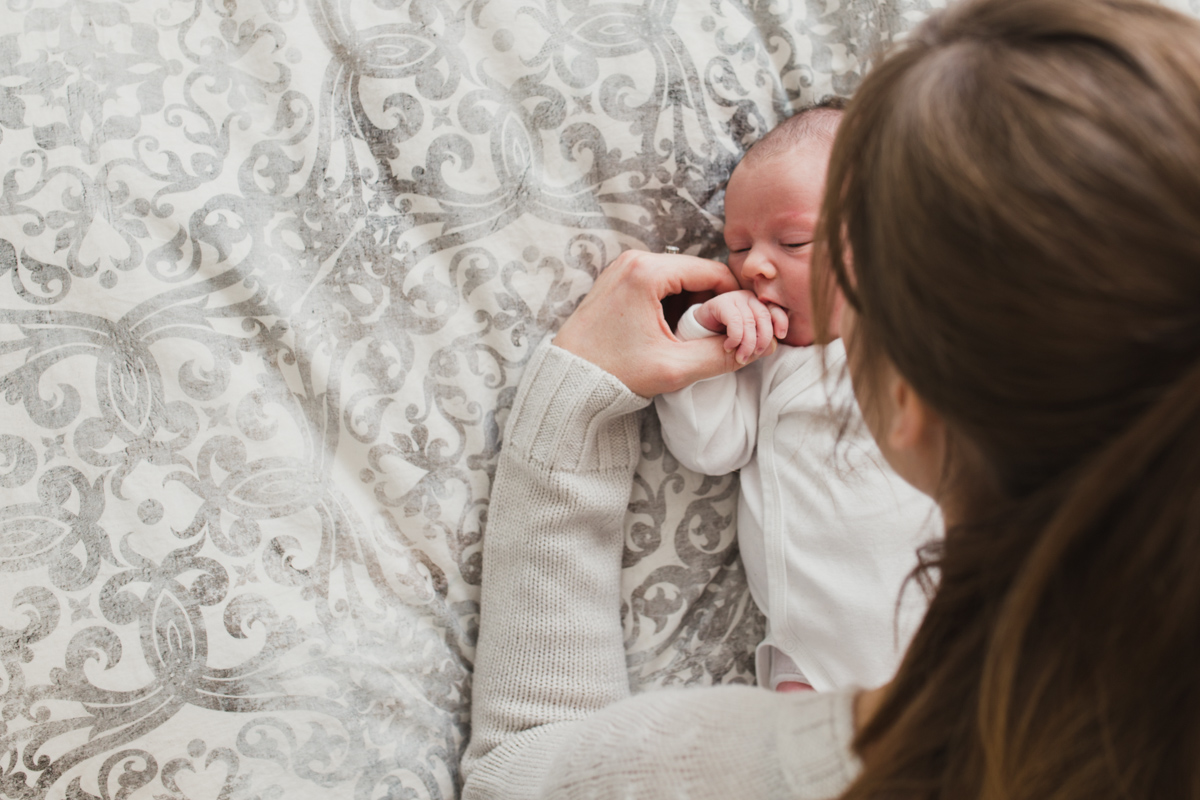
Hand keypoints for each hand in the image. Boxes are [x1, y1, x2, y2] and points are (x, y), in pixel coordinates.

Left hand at [553, 250, 766, 396]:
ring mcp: (623, 268)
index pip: (712, 271)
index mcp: (648, 271)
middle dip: (713, 303)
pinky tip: (672, 333)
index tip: (746, 323)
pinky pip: (659, 285)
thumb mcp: (674, 368)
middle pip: (696, 273)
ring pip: (679, 280)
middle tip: (719, 336)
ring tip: (694, 338)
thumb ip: (721, 355)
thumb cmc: (613, 372)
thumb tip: (757, 349)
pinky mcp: (617, 281)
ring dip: (694, 305)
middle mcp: (635, 259)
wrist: (566, 380)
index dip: (736, 297)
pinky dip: (673, 305)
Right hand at [694, 290, 788, 364]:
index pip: (776, 310)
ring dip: (747, 344)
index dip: (781, 322)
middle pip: (764, 317)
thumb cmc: (727, 339)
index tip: (780, 336)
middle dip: (762, 340)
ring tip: (740, 357)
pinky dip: (735, 338)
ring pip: (750, 322)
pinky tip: (728, 347)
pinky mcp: (721, 302)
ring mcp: (734, 298)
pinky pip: (735, 321)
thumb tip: (775, 343)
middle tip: (753, 355)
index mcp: (760, 305)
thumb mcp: (749, 343)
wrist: (700, 337)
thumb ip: (763, 342)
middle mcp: (749, 298)